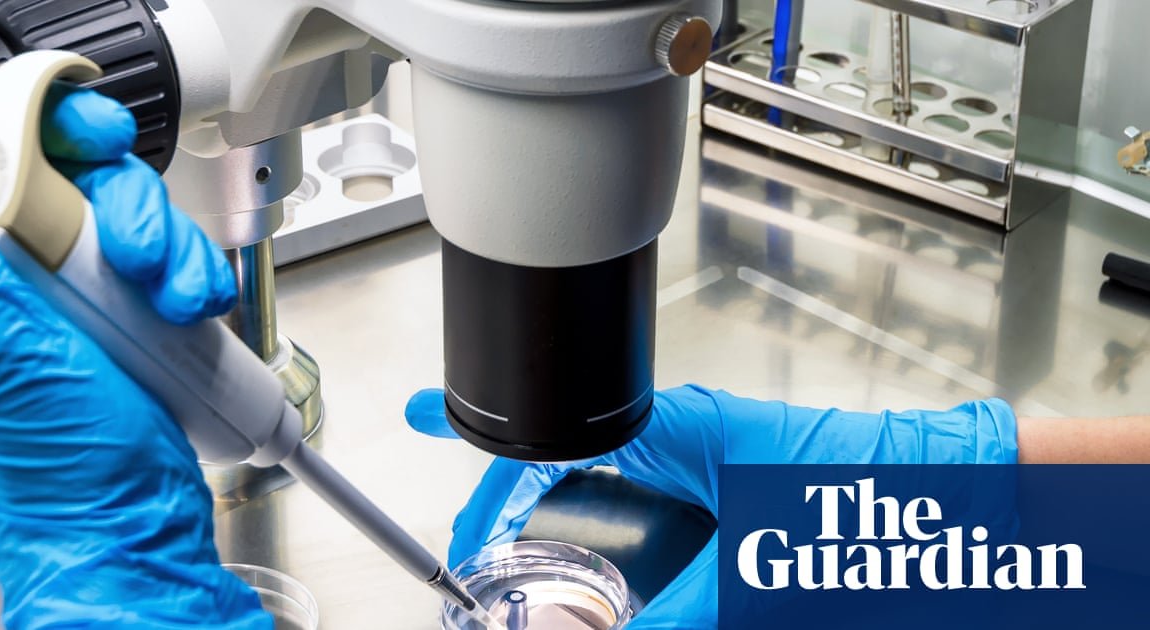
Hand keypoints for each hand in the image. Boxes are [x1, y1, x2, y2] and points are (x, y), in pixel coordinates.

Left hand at [0, 79, 268, 626]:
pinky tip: (190, 306)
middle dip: (117, 195)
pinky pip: (156, 248)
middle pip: (55, 165)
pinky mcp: (113, 306)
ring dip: (164, 241)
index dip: (24, 119)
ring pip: (115, 204)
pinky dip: (185, 268)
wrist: (138, 520)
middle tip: (135, 248)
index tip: (83, 134)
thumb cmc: (64, 465)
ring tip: (173, 299)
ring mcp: (58, 290)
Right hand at [407, 385, 1017, 627]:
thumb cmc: (876, 494)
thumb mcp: (761, 572)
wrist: (962, 493)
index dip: (484, 430)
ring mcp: (702, 461)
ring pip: (602, 488)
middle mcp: (684, 438)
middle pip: (566, 462)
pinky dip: (607, 533)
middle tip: (467, 547)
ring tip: (507, 551)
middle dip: (507, 498)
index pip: (557, 428)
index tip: (423, 416)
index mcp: (679, 429)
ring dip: (554, 520)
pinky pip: (644, 505)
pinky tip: (593, 563)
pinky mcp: (723, 490)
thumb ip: (676, 618)